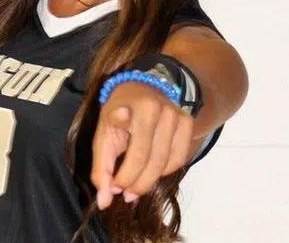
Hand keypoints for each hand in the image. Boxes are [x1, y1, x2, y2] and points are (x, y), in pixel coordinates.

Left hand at [90, 81, 194, 209]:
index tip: (113, 186)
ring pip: (166, 162)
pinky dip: (165, 171)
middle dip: (135, 183)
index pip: (135, 152)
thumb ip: (101, 166)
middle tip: (123, 194)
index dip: (124, 174)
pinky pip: (180, 158)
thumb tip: (104, 201)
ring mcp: (177, 115)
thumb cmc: (117, 111)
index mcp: (137, 108)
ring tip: (133, 188)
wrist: (140, 87)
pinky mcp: (187, 122)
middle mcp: (160, 109)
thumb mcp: (103, 133)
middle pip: (151, 160)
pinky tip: (151, 172)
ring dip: (149, 181)